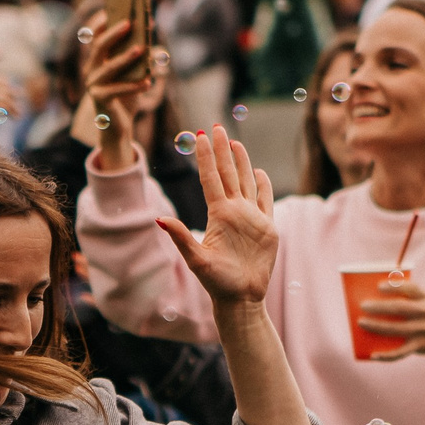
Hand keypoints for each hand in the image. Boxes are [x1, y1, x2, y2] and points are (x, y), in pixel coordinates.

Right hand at [75, 10, 156, 171]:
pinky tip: (148, 82)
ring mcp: (93, 86)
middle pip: (99, 47)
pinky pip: (119, 90)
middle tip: (129, 23)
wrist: (119, 124)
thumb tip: (150, 29)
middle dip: (114, 33)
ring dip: (126, 57)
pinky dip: (134, 86)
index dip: (101, 21)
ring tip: (142, 49)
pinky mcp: (101, 100)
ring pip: (110, 68)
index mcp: (95, 60)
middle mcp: (90, 70)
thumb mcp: (131, 71)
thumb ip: (136, 52)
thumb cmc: (126, 93)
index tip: (112, 9)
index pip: (94, 36)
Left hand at [156, 126, 273, 304]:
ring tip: (234, 142)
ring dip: (241, 161)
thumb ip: (180, 237)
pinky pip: (265, 200)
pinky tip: (258, 171)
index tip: (199, 136)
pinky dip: (263, 185)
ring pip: (245, 181)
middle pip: (227, 173)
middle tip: (215, 126)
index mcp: (217, 214)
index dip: (205, 156)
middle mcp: (233, 211)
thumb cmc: (217, 282)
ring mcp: (250, 217)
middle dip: (220, 150)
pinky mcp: (266, 227)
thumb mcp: (196, 259)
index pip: (210, 178)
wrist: (241, 298)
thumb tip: (158, 219)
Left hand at [357, 278, 424, 366]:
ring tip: (361, 323)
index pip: (412, 288)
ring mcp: (424, 330)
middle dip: (380, 307)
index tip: (379, 286)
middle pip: (400, 308)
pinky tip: (373, 355)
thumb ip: (406, 298)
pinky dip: (386, 355)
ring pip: (397, 329)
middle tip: (363, 305)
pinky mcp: (420, 346)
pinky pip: (401, 352)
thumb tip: (372, 296)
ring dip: (377, 326)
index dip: (395, 286)